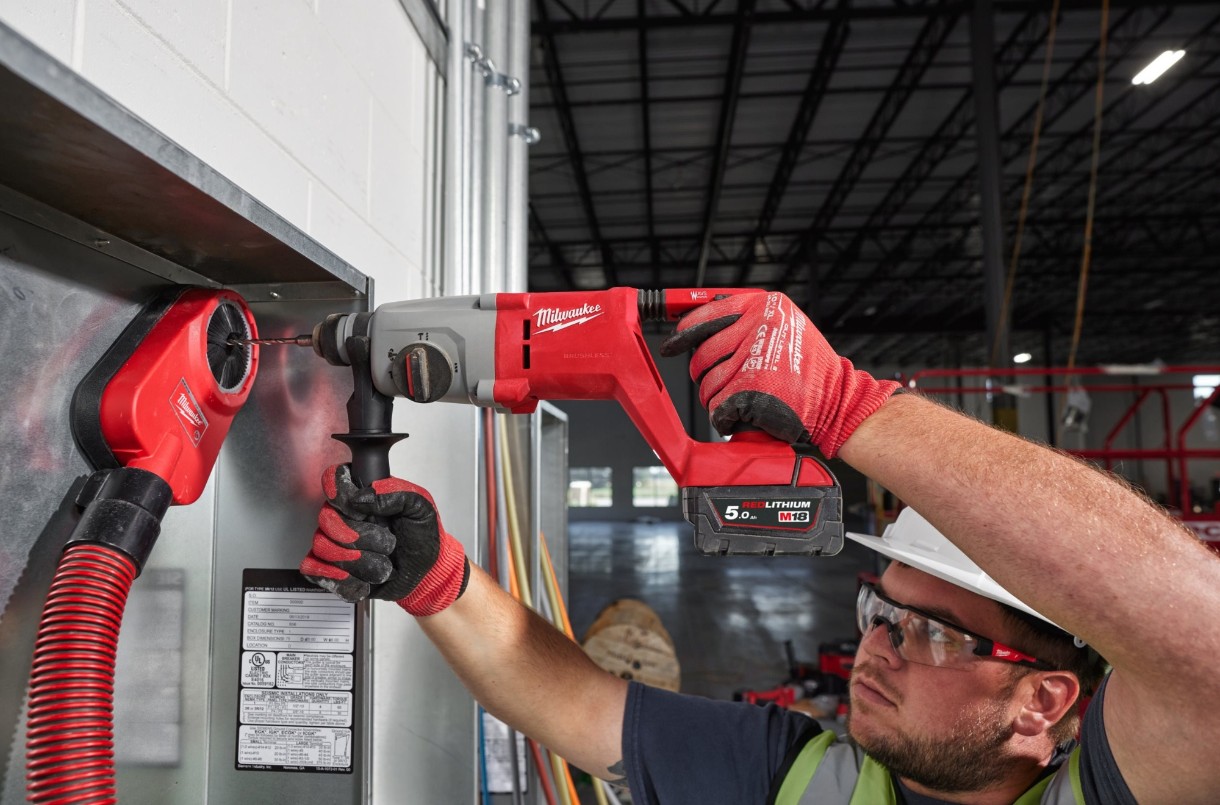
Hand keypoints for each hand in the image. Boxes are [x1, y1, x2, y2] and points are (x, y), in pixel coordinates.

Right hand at [299, 465, 468, 615]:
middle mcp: (344, 517)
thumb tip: (362, 496)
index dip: (341, 495)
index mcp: (363, 496)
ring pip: (322, 546)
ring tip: (382, 565)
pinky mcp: (332, 569)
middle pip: (326, 517)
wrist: (426, 574)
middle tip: (385, 543)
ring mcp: (336, 543)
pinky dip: (338, 578)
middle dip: (357, 535)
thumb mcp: (420, 508)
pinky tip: (361, 580)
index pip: (334, 480)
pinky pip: (314, 570)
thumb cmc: (422, 538)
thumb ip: (396, 492)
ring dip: (356, 560)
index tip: (360, 511)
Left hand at [659, 292, 898, 456]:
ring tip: (737, 400)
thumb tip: (700, 326)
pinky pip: (718, 407)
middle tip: (713, 382)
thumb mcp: (785, 326)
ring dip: (715, 398)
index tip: (673, 342)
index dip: (685, 330)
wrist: (838, 401)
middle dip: (702, 373)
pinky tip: (739, 417)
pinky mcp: (752, 391)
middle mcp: (759, 328)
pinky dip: (724, 417)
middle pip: (703, 353)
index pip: (708, 314)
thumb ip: (749, 321)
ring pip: (708, 383)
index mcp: (765, 306)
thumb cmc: (810, 369)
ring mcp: (755, 359)